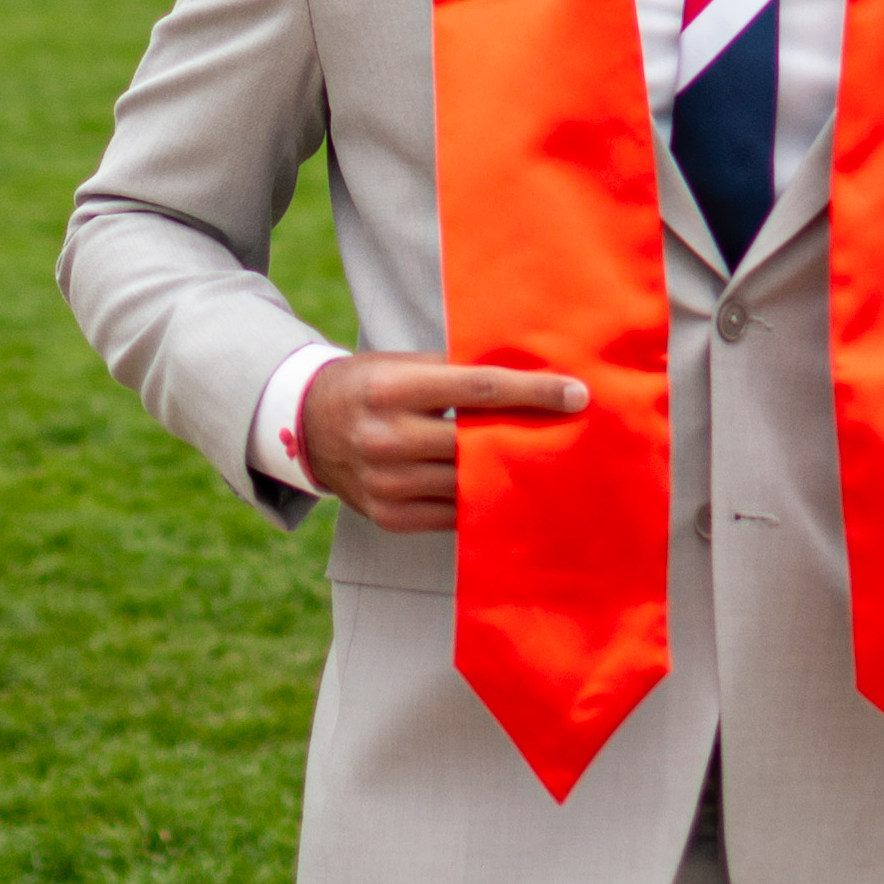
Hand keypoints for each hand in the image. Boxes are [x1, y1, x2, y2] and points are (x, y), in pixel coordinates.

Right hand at [303, 357, 587, 532]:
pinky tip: (512, 490)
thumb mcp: (404, 365)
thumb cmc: (371, 386)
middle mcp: (386, 439)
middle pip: (478, 442)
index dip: (534, 391)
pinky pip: (452, 515)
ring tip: (552, 462)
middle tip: (576, 431)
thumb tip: (531, 375)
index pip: (480, 388)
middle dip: (529, 435)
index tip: (577, 393)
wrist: (306, 428)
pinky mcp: (388, 517)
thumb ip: (458, 372)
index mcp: (392, 389)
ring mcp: (385, 484)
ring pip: (468, 483)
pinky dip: (483, 502)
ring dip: (512, 473)